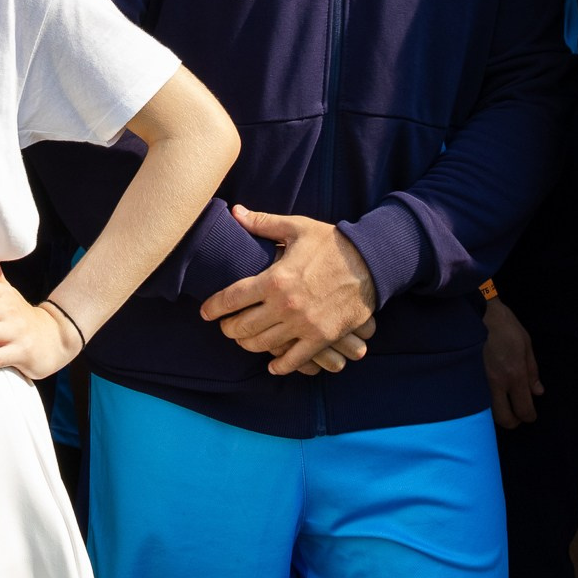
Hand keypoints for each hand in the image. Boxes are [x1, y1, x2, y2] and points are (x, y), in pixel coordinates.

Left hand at [199, 207, 379, 374]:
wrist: (372, 262)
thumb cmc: (332, 243)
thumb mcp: (297, 228)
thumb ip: (263, 224)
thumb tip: (234, 212)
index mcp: (274, 279)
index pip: (231, 299)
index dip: (213, 308)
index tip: (205, 312)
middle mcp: (284, 306)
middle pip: (242, 327)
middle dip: (228, 329)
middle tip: (225, 326)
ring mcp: (303, 325)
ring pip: (263, 345)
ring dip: (248, 345)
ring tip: (244, 339)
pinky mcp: (321, 338)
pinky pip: (294, 361)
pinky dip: (280, 365)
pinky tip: (273, 364)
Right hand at [480, 298, 541, 428]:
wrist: (476, 311)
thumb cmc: (504, 325)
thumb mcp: (526, 344)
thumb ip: (532, 371)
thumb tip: (538, 392)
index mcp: (514, 374)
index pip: (524, 409)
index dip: (529, 416)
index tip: (530, 414)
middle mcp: (496, 383)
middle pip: (504, 419)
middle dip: (513, 421)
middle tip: (516, 412)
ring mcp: (479, 382)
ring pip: (488, 413)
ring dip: (498, 412)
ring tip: (503, 403)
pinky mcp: (467, 378)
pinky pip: (477, 400)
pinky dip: (485, 403)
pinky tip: (489, 394)